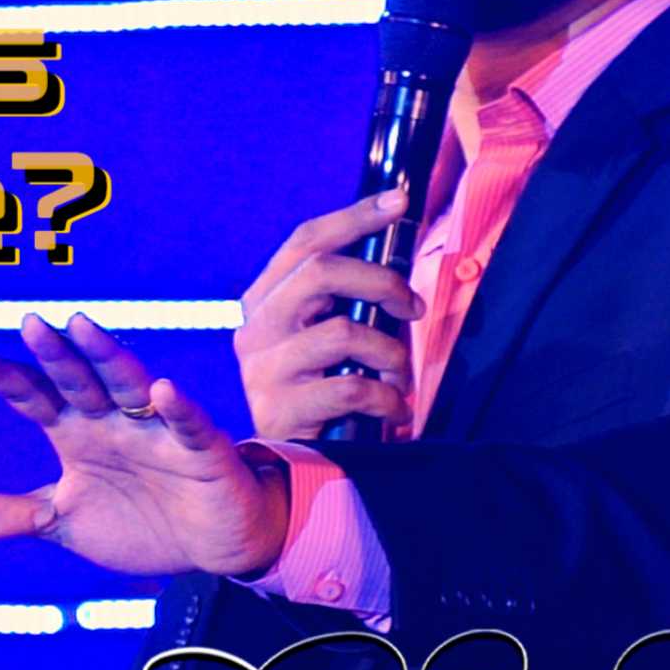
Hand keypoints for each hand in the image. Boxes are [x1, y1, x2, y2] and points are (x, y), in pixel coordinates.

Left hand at [0, 313, 288, 576]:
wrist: (210, 550)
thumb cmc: (134, 521)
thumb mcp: (53, 520)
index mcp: (75, 431)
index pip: (30, 395)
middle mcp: (112, 420)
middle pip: (77, 380)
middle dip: (55, 354)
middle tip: (28, 324)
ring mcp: (157, 431)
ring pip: (129, 385)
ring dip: (107, 357)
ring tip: (83, 327)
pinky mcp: (202, 452)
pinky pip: (188, 426)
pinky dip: (178, 408)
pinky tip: (164, 390)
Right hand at [235, 188, 424, 440]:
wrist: (287, 469)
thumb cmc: (319, 390)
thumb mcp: (324, 335)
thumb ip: (344, 297)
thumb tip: (395, 243)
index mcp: (263, 300)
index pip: (305, 241)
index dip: (354, 215)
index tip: (399, 200)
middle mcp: (254, 328)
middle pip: (321, 272)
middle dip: (382, 282)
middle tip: (415, 307)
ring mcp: (263, 370)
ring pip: (342, 331)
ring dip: (390, 351)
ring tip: (400, 373)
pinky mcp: (281, 411)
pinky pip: (353, 387)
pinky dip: (387, 396)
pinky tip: (393, 408)